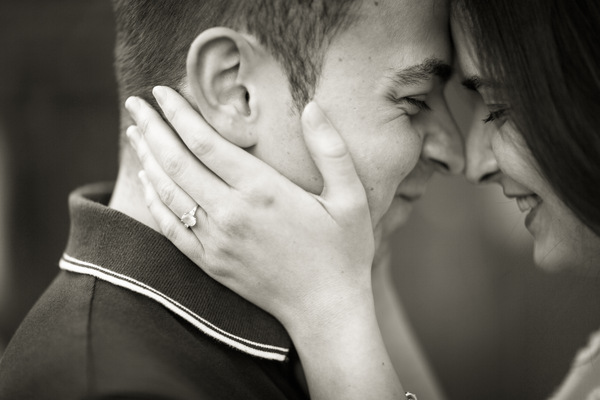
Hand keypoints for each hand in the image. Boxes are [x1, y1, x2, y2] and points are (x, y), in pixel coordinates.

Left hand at [125, 86, 374, 332]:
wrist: (326, 310)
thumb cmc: (343, 252)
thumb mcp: (350, 197)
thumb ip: (331, 149)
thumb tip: (313, 106)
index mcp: (263, 190)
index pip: (206, 143)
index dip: (179, 114)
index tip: (162, 91)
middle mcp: (231, 213)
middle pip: (178, 162)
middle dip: (153, 127)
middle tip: (135, 103)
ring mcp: (216, 241)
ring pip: (169, 191)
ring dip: (148, 158)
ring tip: (135, 133)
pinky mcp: (210, 263)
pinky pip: (170, 227)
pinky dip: (154, 200)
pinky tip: (146, 181)